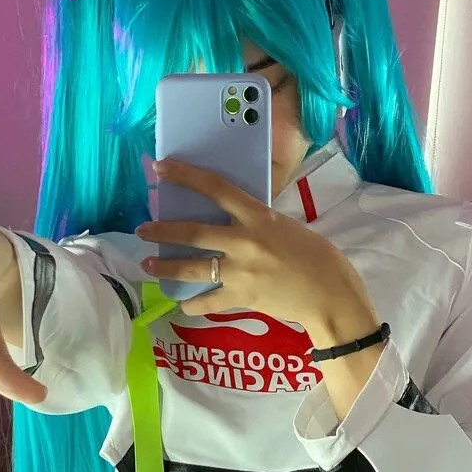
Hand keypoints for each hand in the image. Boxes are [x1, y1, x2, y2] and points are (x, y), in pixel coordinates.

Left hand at [135, 160, 380, 345]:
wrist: (329, 295)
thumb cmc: (316, 257)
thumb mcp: (286, 226)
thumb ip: (258, 223)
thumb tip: (236, 219)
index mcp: (257, 217)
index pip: (215, 188)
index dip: (185, 176)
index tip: (160, 168)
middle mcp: (243, 242)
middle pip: (192, 232)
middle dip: (162, 230)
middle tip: (142, 229)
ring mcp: (239, 272)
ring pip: (191, 267)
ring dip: (165, 266)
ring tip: (148, 264)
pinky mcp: (241, 298)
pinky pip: (207, 302)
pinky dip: (192, 304)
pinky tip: (182, 304)